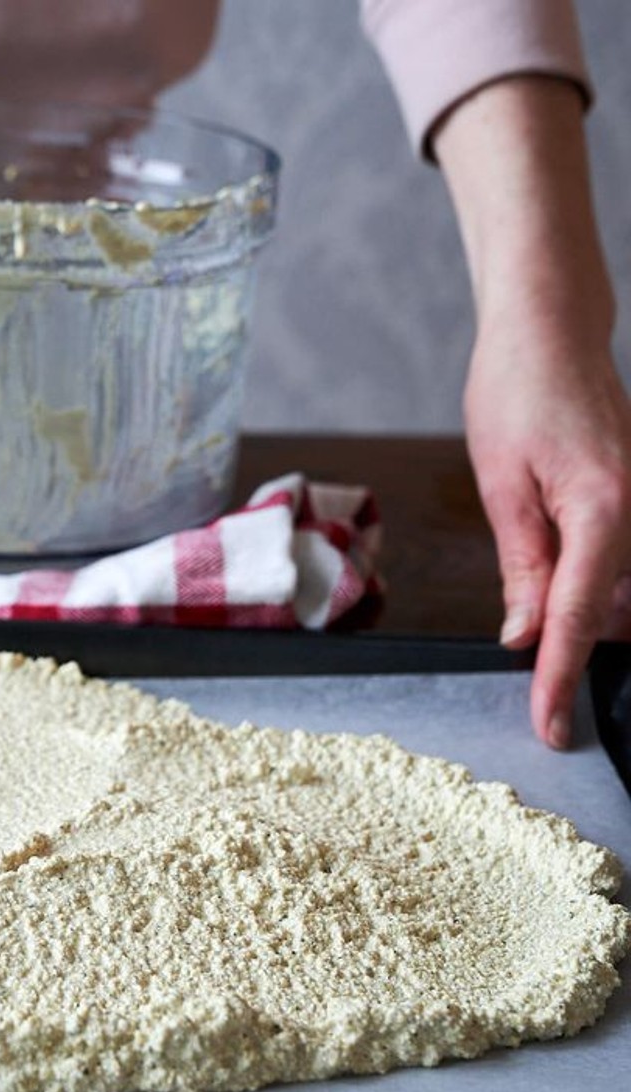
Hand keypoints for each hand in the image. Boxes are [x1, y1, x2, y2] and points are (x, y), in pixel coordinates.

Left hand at [464, 317, 630, 746]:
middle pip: (606, 612)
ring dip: (579, 613)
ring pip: (619, 594)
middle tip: (531, 668)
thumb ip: (521, 565)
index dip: (558, 679)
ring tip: (535, 590)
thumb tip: (524, 634)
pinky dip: (592, 584)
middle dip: (568, 644)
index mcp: (604, 512)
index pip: (576, 619)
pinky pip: (622, 563)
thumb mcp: (501, 485)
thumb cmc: (517, 394)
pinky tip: (555, 573)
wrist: (551, 337)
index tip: (548, 725)